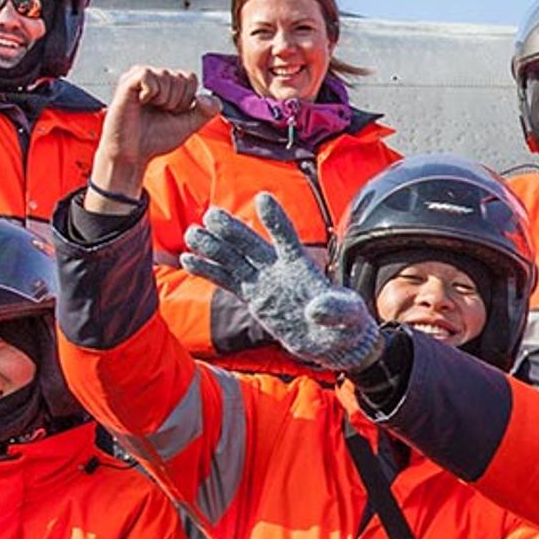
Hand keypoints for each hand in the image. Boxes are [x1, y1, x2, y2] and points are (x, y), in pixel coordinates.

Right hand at [90, 64, 202, 194]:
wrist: (133, 155)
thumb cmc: (155, 139)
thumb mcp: (189, 124)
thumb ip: (207, 112)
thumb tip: (206, 97)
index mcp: (167, 85)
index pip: (190, 78)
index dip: (186, 100)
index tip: (172, 114)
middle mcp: (153, 77)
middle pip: (180, 77)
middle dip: (175, 101)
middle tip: (158, 113)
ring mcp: (139, 77)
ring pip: (166, 76)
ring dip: (163, 100)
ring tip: (149, 110)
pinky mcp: (127, 82)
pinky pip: (148, 75)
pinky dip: (150, 93)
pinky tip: (140, 102)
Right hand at [182, 198, 380, 371]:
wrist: (334, 340)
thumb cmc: (346, 322)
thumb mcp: (349, 316)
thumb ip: (335, 309)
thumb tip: (315, 309)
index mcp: (301, 266)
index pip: (286, 237)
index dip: (275, 220)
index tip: (263, 198)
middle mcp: (278, 269)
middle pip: (251, 244)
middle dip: (232, 229)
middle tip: (211, 215)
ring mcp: (264, 282)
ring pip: (233, 259)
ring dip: (213, 246)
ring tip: (192, 233)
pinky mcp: (254, 299)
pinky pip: (227, 281)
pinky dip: (209, 271)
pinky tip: (189, 260)